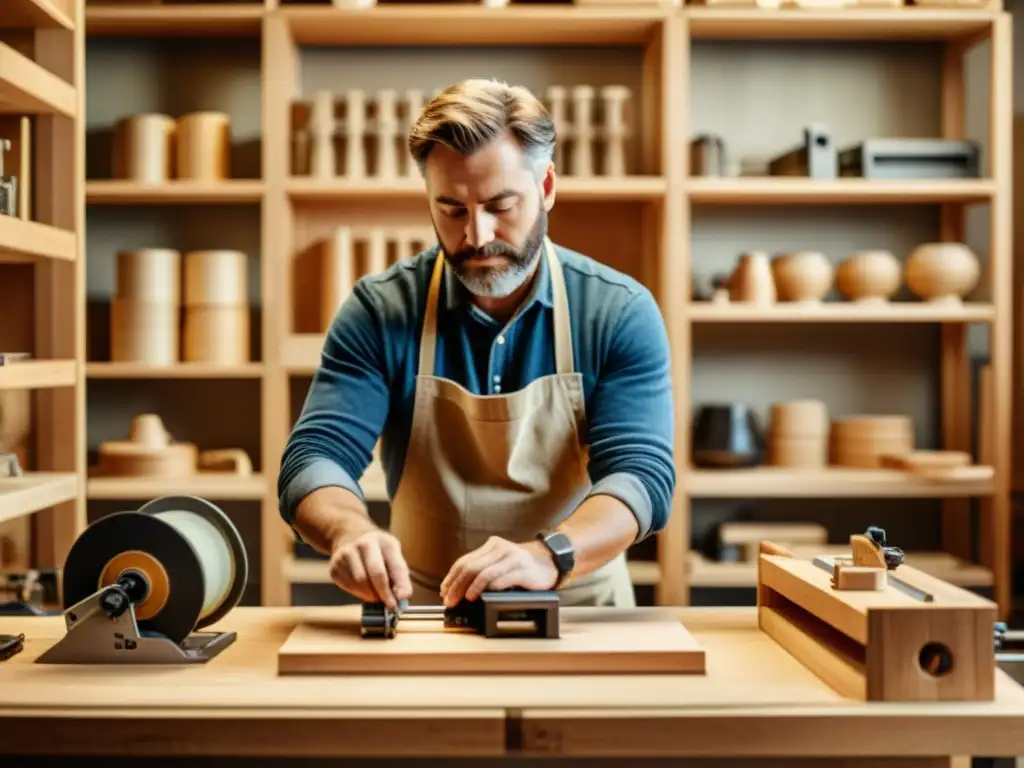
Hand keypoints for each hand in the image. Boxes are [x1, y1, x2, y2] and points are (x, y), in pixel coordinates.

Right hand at [328, 529, 412, 607]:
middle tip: (389, 604)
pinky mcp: (334, 566)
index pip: (393, 565)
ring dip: (370, 594)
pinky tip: (363, 589)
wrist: (350, 538)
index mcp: (383, 541)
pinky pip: (348, 586)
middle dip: (383, 592)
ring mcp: (345, 554)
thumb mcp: (393, 555)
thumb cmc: (377, 551)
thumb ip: (400, 576)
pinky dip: (358, 593)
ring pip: (359, 582)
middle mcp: (363, 544)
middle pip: (375, 572)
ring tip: (376, 595)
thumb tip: (403, 597)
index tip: (401, 600)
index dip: (399, 585)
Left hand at [439, 536, 557, 607]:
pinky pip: (502, 578)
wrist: (550, 562)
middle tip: (450, 599)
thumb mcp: (500, 563)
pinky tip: (483, 595)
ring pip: (484, 572)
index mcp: (491, 546)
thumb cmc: (522, 566)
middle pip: (471, 566)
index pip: (464, 561)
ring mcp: (512, 558)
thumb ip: (483, 569)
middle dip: (457, 585)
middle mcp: (500, 548)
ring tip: (465, 599)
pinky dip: (490, 588)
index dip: (451, 577)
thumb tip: (459, 588)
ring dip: (471, 587)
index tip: (444, 591)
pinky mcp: (522, 569)